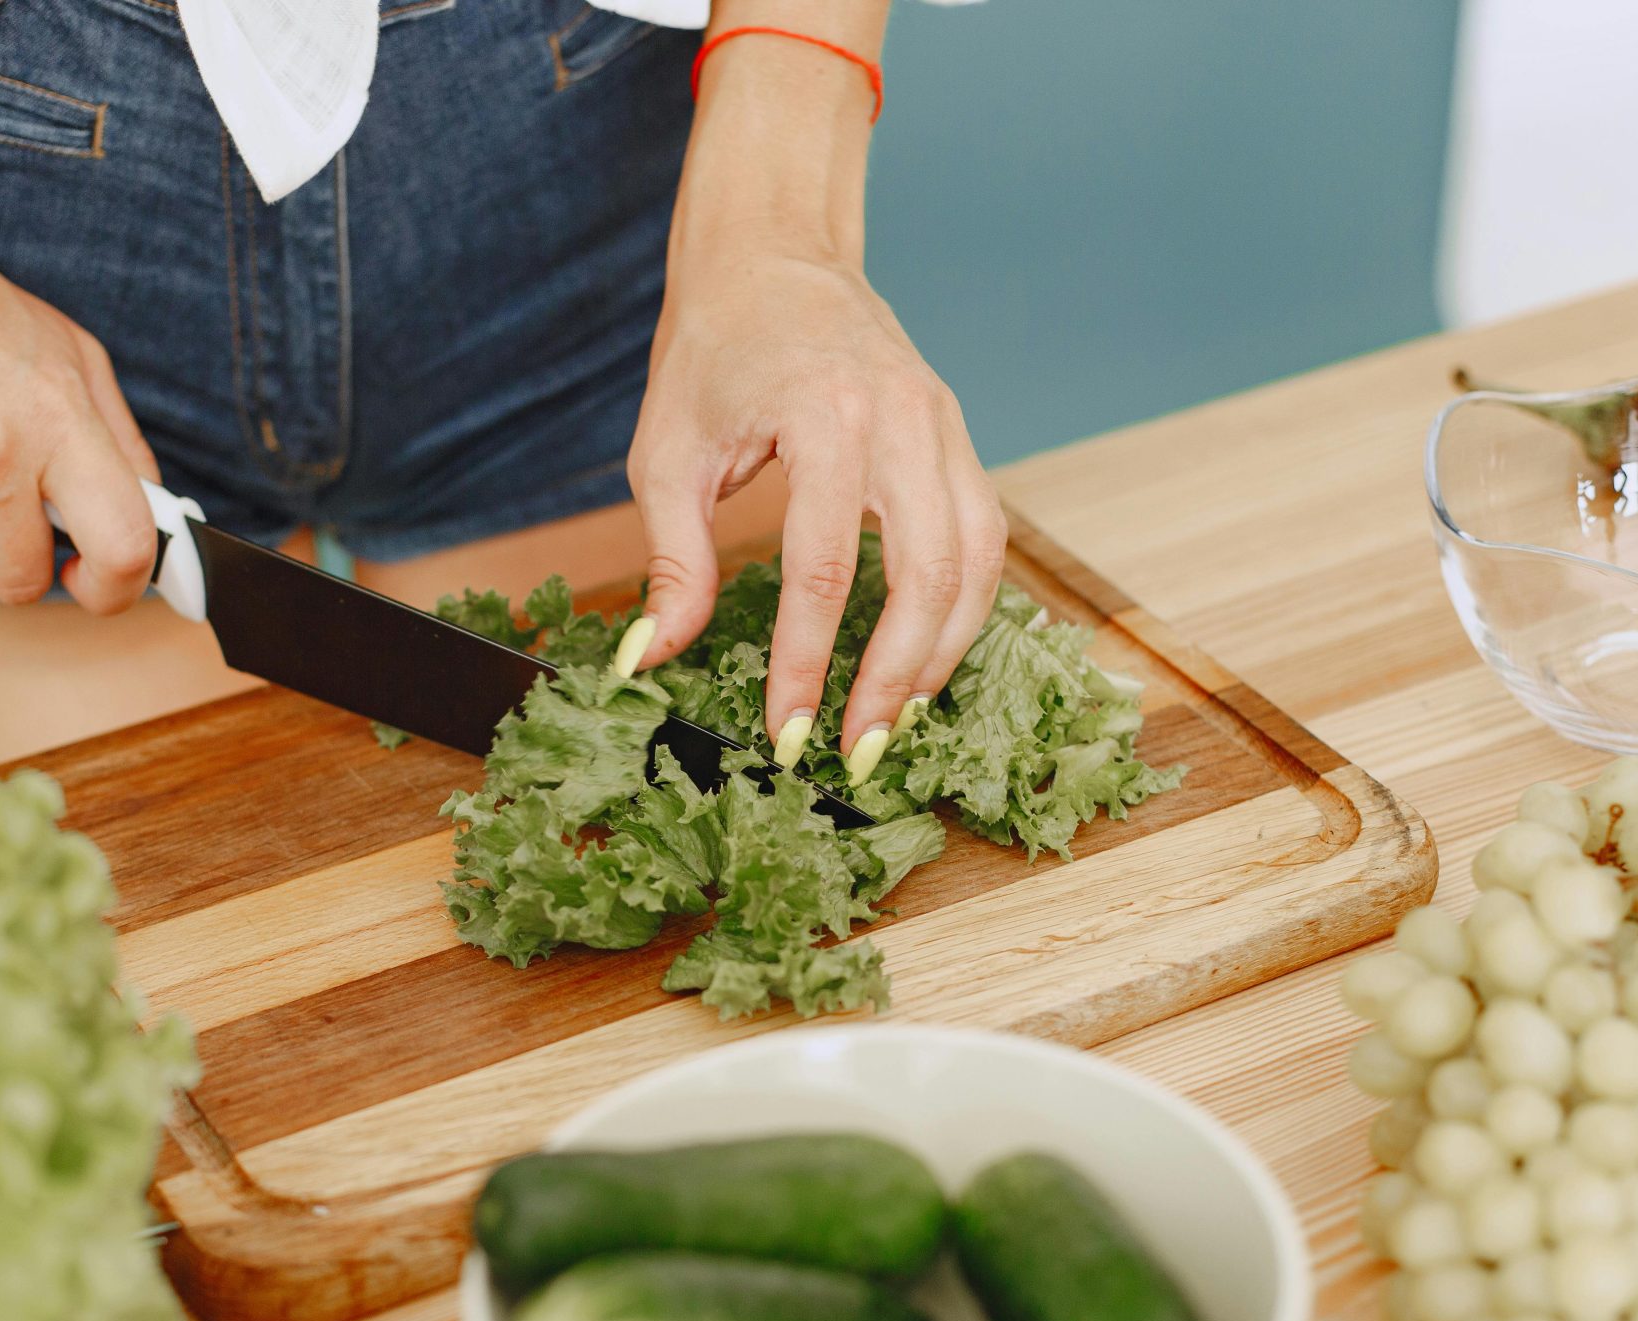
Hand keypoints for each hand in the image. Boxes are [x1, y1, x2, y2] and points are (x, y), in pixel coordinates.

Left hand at [624, 236, 1005, 776]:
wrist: (772, 251)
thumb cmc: (711, 347)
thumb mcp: (667, 453)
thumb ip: (673, 562)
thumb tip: (653, 659)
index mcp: (825, 416)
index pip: (826, 568)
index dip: (809, 662)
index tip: (788, 732)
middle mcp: (901, 418)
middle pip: (925, 575)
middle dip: (894, 677)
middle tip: (857, 752)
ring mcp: (943, 424)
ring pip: (976, 560)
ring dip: (943, 652)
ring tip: (898, 718)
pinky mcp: (957, 436)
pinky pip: (984, 535)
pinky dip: (964, 606)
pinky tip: (926, 656)